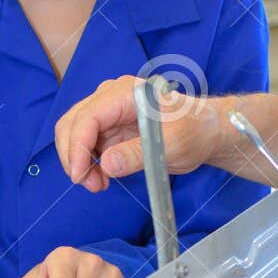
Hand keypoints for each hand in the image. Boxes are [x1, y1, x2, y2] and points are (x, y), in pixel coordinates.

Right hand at [55, 74, 211, 189]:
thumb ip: (137, 154)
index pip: (87, 116)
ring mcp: (108, 114)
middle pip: (72, 123)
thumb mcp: (172, 144)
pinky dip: (88, 164)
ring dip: (79, 162)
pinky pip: (87, 146)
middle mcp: (110, 99)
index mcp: (125, 94)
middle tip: (89, 184)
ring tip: (98, 184)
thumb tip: (106, 164)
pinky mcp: (110, 129)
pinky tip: (102, 178)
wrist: (206, 132)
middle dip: (73, 156)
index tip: (79, 175)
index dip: (77, 147)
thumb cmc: (195, 130)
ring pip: (75, 136)